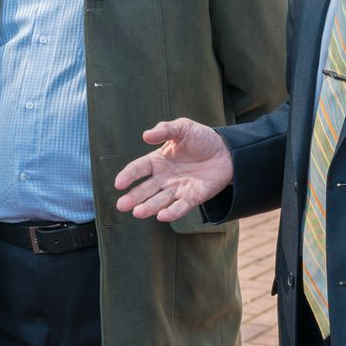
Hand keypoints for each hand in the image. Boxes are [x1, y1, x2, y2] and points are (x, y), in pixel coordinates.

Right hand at [114, 118, 234, 221]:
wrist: (227, 151)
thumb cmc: (202, 139)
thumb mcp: (183, 128)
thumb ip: (165, 130)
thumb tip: (146, 135)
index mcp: (158, 161)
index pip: (139, 169)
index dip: (128, 176)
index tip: (119, 184)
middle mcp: (164, 178)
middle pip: (145, 189)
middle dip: (133, 197)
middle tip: (121, 205)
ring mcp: (177, 189)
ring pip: (159, 201)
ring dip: (149, 207)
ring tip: (138, 212)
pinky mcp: (192, 197)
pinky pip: (180, 207)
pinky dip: (172, 212)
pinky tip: (162, 216)